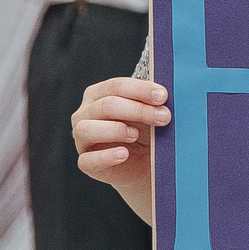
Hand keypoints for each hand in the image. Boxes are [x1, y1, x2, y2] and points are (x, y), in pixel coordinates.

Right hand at [73, 77, 168, 201]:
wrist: (145, 162)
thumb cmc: (147, 129)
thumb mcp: (151, 111)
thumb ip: (154, 101)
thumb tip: (167, 94)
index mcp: (99, 94)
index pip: (116, 86)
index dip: (140, 90)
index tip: (163, 96)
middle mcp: (85, 113)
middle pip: (106, 106)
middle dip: (138, 110)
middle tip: (164, 117)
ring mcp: (82, 139)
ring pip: (86, 129)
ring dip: (115, 130)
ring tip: (136, 135)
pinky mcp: (86, 163)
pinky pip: (86, 160)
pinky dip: (105, 156)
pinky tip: (123, 154)